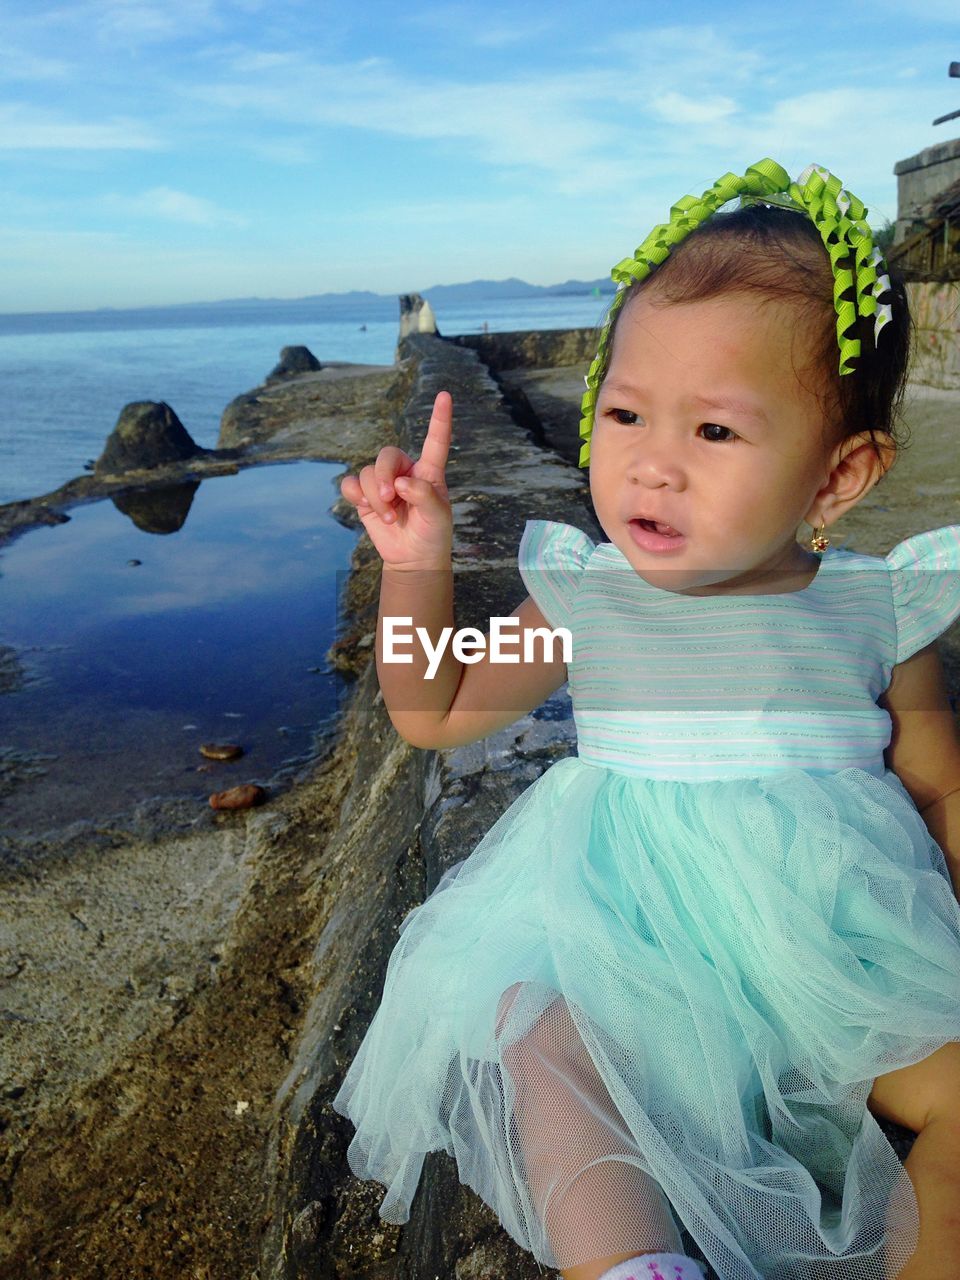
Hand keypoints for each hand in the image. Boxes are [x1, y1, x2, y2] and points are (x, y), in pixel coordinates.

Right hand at [339, 391, 453, 568]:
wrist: (412, 558)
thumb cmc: (432, 534)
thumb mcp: (438, 516)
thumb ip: (424, 496)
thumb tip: (401, 483)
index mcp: (429, 471)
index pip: (435, 441)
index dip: (440, 418)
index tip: (445, 395)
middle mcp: (405, 471)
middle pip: (387, 455)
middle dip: (383, 476)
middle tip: (389, 499)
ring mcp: (383, 483)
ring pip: (368, 473)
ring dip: (375, 497)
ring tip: (390, 518)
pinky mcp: (365, 496)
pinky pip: (350, 484)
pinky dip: (355, 495)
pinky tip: (365, 507)